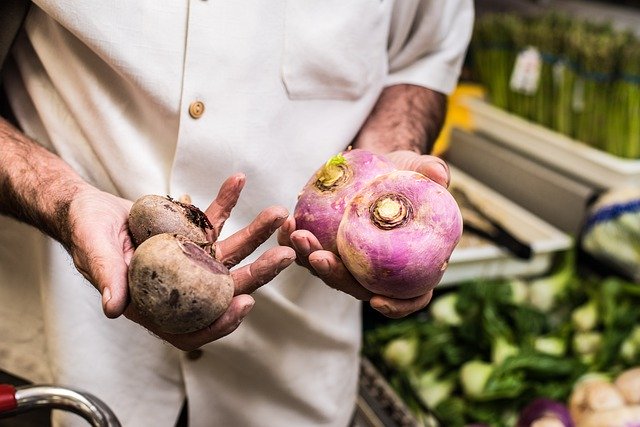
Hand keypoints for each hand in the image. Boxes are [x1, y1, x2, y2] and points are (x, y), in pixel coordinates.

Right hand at [66, 174, 294, 349]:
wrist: (88, 209)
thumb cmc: (85, 234)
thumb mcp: (93, 253)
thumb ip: (106, 278)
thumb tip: (113, 308)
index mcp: (156, 305)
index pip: (192, 329)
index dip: (220, 324)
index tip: (245, 304)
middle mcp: (180, 287)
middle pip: (225, 288)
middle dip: (258, 273)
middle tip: (285, 255)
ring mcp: (190, 261)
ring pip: (230, 253)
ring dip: (255, 232)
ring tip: (277, 212)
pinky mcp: (192, 235)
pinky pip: (214, 219)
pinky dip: (226, 201)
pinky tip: (238, 181)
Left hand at [278, 151, 450, 318]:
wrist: (378, 167)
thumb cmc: (405, 174)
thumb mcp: (420, 169)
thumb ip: (431, 171)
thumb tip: (439, 174)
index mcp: (411, 265)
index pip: (410, 297)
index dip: (397, 306)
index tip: (376, 301)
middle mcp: (379, 271)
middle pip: (358, 287)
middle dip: (335, 276)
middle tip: (318, 258)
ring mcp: (351, 262)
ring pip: (329, 272)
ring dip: (309, 259)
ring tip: (296, 236)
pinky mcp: (328, 246)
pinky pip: (309, 251)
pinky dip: (294, 241)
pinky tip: (286, 223)